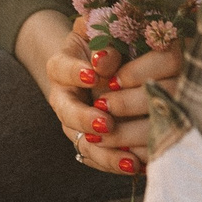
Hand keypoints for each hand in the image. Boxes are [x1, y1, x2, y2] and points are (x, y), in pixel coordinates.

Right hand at [16, 9, 181, 173]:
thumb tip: (105, 57)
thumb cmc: (101, 43)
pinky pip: (101, 159)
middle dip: (85, 120)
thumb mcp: (99, 33)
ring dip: (106, 154)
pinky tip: (140, 167)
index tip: (92, 75)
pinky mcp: (91, 143)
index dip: (76, 73)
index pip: (62, 69)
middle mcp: (64, 99)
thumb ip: (102, 39)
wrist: (94, 65)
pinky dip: (118, 165)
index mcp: (61, 67)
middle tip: (105, 124)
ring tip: (129, 161)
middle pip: (67, 113)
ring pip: (84, 144)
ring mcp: (75, 125)